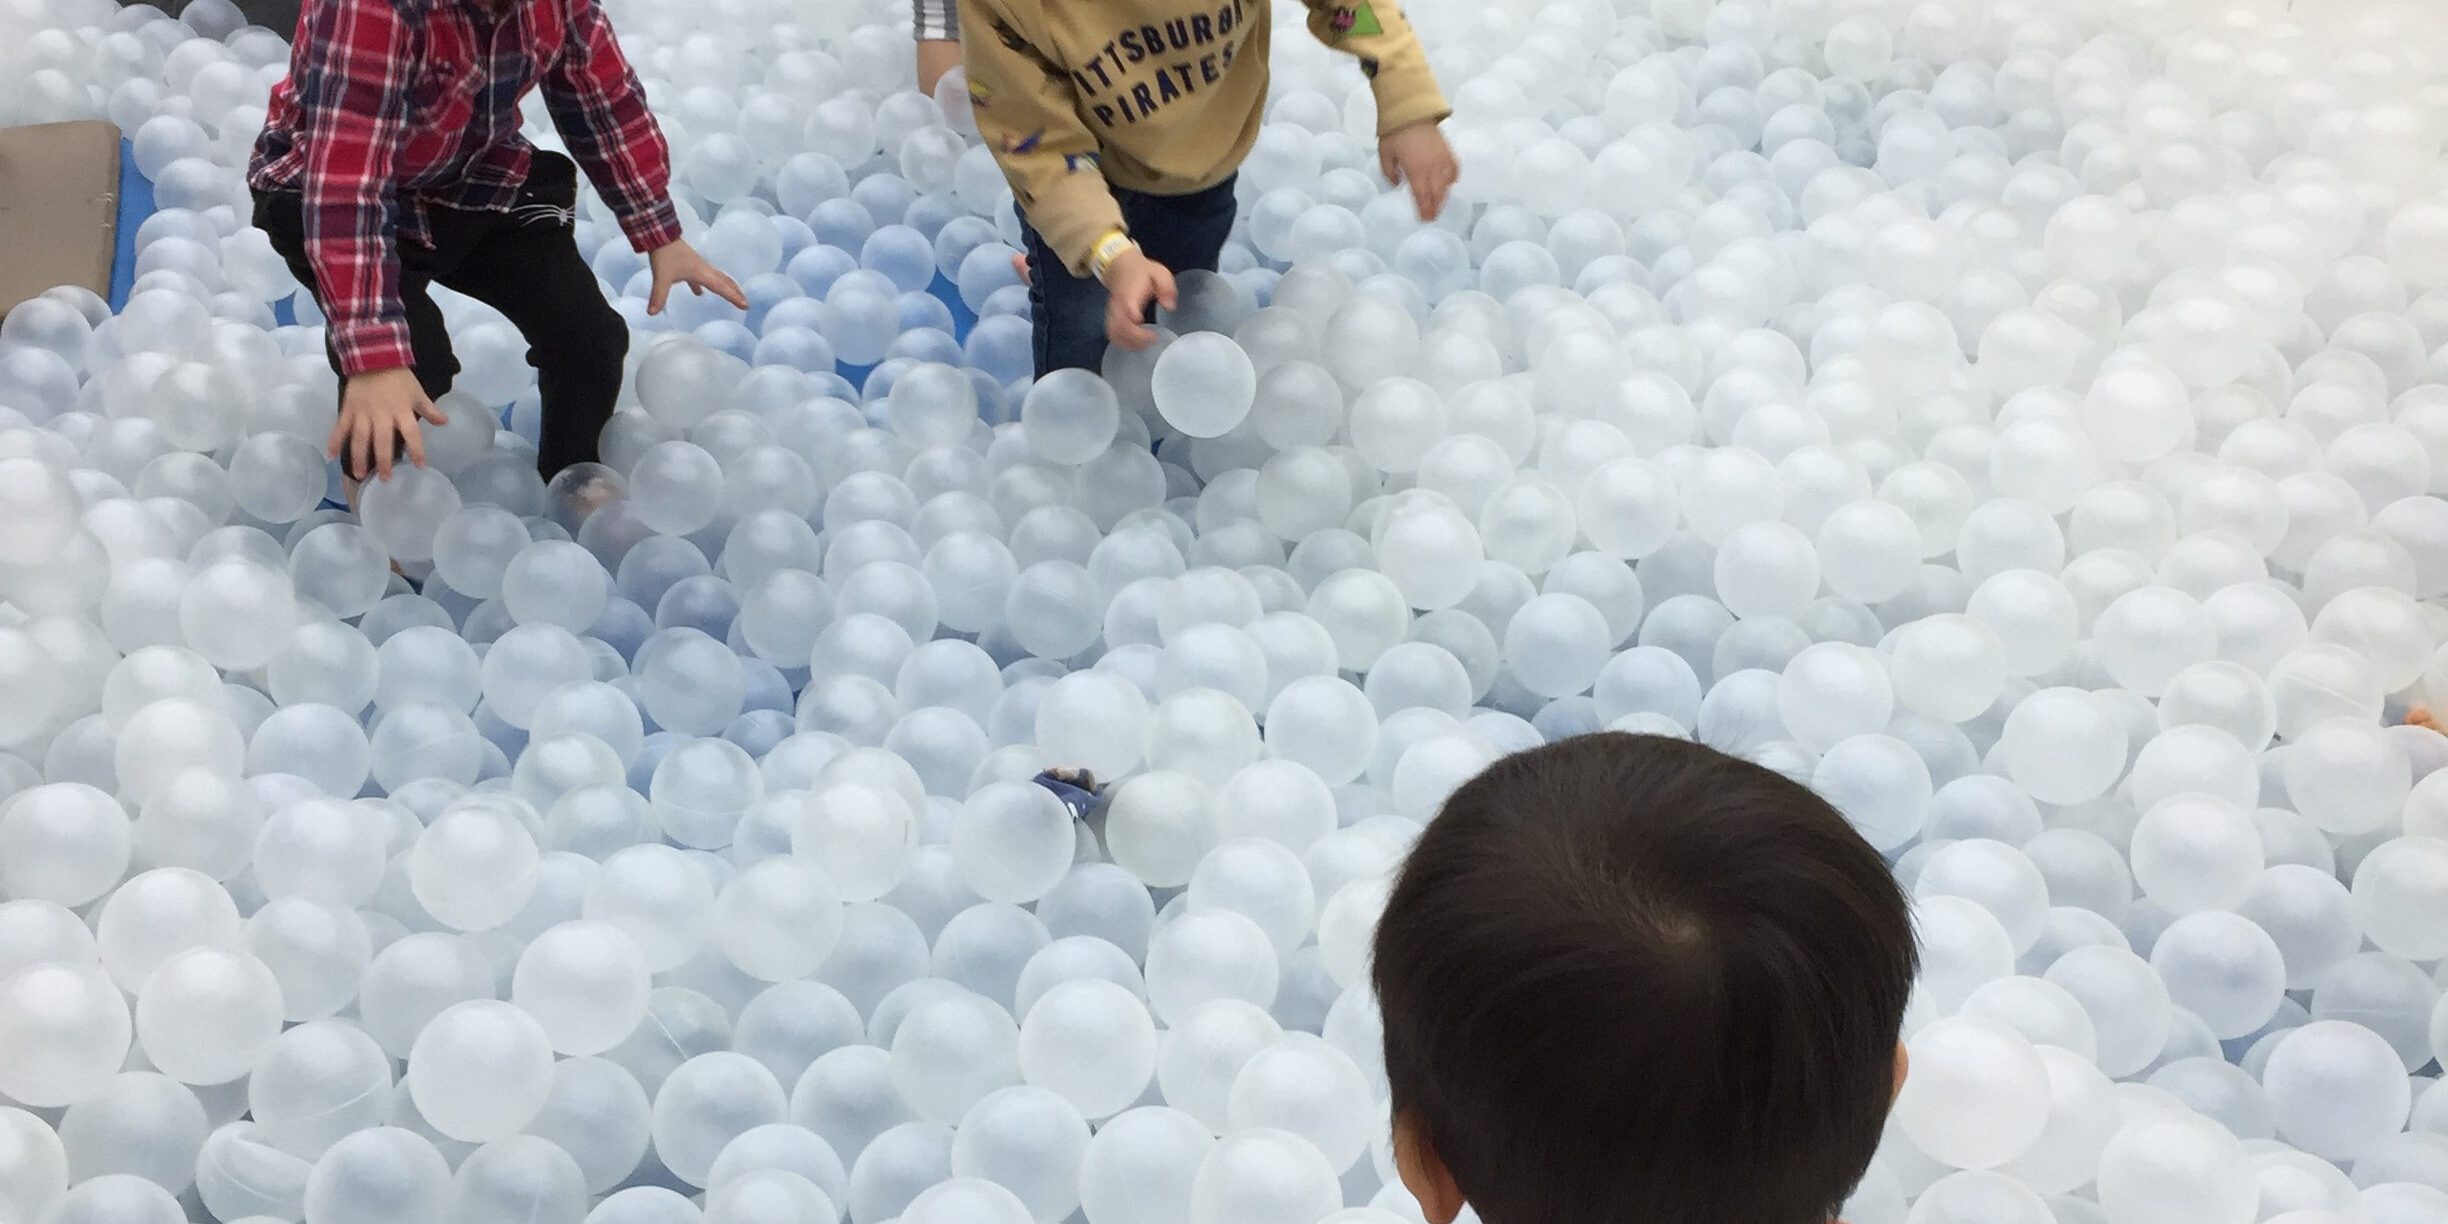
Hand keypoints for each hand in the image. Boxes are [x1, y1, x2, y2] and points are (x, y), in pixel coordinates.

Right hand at [331, 367, 445, 481]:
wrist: (373, 356)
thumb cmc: (399, 378)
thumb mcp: (418, 392)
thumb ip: (430, 410)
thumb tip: (445, 423)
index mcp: (401, 411)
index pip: (412, 434)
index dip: (417, 451)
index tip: (419, 466)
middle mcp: (381, 415)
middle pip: (382, 441)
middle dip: (383, 461)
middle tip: (384, 479)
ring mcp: (362, 413)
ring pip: (359, 438)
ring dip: (358, 457)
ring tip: (359, 475)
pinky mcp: (347, 409)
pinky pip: (340, 427)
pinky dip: (334, 441)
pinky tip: (331, 456)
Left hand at [647, 239, 747, 313]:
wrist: (659, 235)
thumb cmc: (664, 255)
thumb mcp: (661, 277)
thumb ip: (658, 296)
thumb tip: (651, 313)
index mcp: (701, 273)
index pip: (722, 288)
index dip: (734, 297)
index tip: (745, 306)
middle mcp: (704, 269)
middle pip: (725, 282)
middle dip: (735, 292)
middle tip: (745, 303)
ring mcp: (698, 265)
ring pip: (717, 278)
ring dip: (725, 287)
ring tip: (732, 295)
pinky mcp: (690, 263)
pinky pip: (701, 277)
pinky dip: (704, 285)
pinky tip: (698, 293)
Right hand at [1102, 248, 1174, 350]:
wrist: (1120, 267)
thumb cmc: (1143, 272)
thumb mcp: (1159, 273)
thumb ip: (1166, 287)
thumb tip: (1169, 306)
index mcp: (1130, 292)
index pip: (1127, 305)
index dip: (1132, 315)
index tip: (1142, 321)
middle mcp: (1118, 304)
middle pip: (1119, 325)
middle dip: (1135, 337)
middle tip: (1153, 340)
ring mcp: (1112, 312)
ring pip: (1113, 332)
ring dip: (1128, 343)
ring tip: (1146, 345)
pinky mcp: (1110, 318)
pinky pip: (1112, 334)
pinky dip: (1122, 343)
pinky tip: (1135, 345)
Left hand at [1380, 120, 1458, 221]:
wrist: (1411, 110)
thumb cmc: (1394, 132)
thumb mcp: (1384, 154)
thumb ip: (1389, 172)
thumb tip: (1397, 183)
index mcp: (1415, 170)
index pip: (1422, 196)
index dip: (1424, 209)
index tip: (1424, 219)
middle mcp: (1431, 168)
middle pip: (1436, 194)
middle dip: (1434, 207)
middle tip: (1431, 217)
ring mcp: (1442, 159)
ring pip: (1446, 184)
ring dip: (1443, 196)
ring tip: (1439, 203)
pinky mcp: (1447, 150)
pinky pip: (1454, 168)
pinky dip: (1453, 177)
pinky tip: (1450, 182)